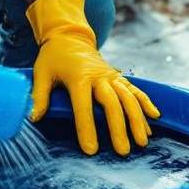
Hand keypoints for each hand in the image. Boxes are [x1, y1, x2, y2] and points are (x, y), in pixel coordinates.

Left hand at [26, 0, 159, 154]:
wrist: (69, 37)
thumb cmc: (53, 58)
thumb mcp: (41, 74)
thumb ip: (39, 97)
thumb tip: (33, 119)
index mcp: (78, 78)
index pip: (83, 106)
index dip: (87, 128)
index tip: (91, 150)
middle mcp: (99, 76)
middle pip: (112, 104)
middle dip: (119, 128)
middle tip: (123, 151)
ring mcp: (111, 76)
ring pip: (128, 98)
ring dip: (137, 119)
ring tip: (143, 142)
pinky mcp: (118, 76)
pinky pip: (135, 89)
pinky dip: (146, 102)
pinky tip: (155, 117)